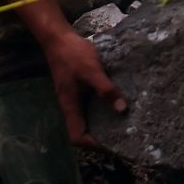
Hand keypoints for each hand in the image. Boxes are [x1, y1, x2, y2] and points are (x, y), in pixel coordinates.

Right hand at [43, 30, 126, 147]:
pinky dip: (103, 109)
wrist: (59, 38)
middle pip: (83, 131)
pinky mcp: (79, 89)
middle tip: (124, 136)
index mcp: (70, 107)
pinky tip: (117, 103)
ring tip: (124, 123)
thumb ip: (106, 90)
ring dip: (103, 123)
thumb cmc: (73, 55)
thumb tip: (122, 110)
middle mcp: (71, 107)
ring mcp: (74, 98)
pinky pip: (91, 106)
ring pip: (88, 119)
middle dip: (101, 137)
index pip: (77, 138)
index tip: (113, 144)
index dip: (93, 145)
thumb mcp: (92, 72)